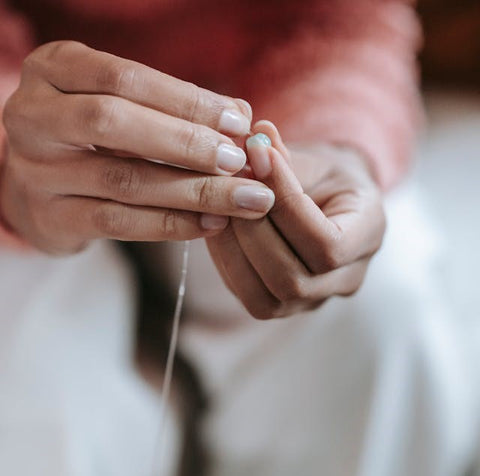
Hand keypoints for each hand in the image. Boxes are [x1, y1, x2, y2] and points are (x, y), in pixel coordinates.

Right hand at [0, 41, 274, 253]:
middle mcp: (35, 117)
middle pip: (114, 124)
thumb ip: (173, 107)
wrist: (40, 184)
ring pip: (123, 180)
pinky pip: (120, 223)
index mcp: (55, 71)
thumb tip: (240, 117)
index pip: (125, 79)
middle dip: (188, 144)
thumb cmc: (92, 135)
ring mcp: (38, 172)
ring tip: (243, 199)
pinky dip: (172, 224)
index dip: (186, 100)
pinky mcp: (52, 218)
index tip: (238, 121)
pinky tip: (211, 223)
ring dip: (194, 192)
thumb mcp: (121, 105)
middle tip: (240, 162)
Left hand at [206, 121, 385, 318]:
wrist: (324, 202)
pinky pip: (248, 296)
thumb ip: (285, 155)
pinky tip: (218, 226)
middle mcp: (346, 280)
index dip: (286, 204)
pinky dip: (226, 261)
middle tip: (228, 185)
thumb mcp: (313, 160)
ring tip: (218, 206)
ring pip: (266, 298)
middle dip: (252, 230)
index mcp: (369, 236)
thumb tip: (255, 136)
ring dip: (233, 249)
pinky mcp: (282, 305)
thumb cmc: (321, 178)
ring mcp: (313, 300)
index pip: (328, 244)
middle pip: (293, 279)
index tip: (259, 157)